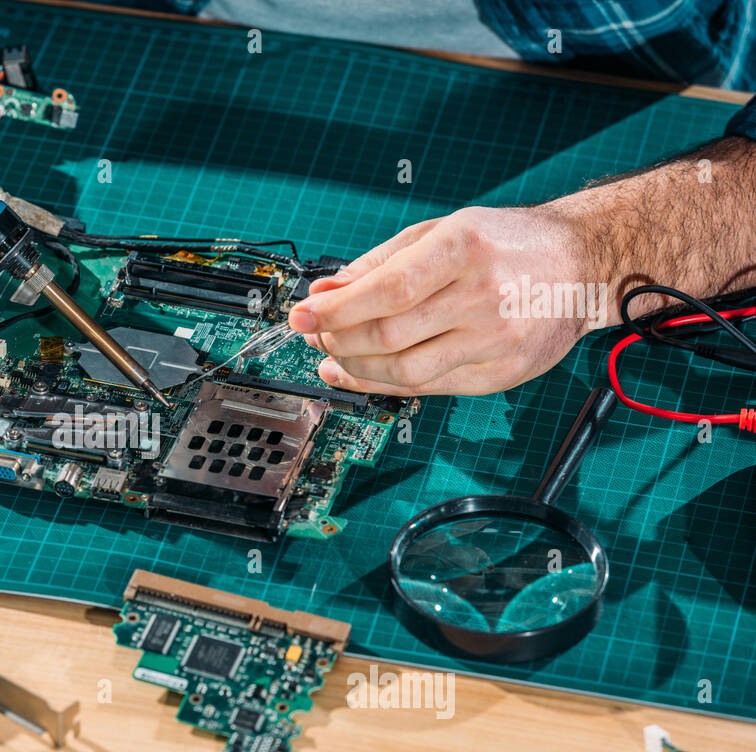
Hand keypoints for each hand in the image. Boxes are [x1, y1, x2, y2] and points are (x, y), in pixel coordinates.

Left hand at [287, 205, 597, 394]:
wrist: (584, 264)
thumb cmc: (506, 243)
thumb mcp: (442, 231)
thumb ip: (380, 262)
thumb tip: (324, 291)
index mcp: (464, 248)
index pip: (387, 289)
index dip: (336, 309)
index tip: (301, 314)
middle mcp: (483, 296)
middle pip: (389, 335)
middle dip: (337, 339)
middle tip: (314, 334)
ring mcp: (497, 340)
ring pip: (405, 371)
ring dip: (355, 367)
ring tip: (333, 353)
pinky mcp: (504, 374)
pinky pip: (430, 388)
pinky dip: (385, 385)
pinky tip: (358, 373)